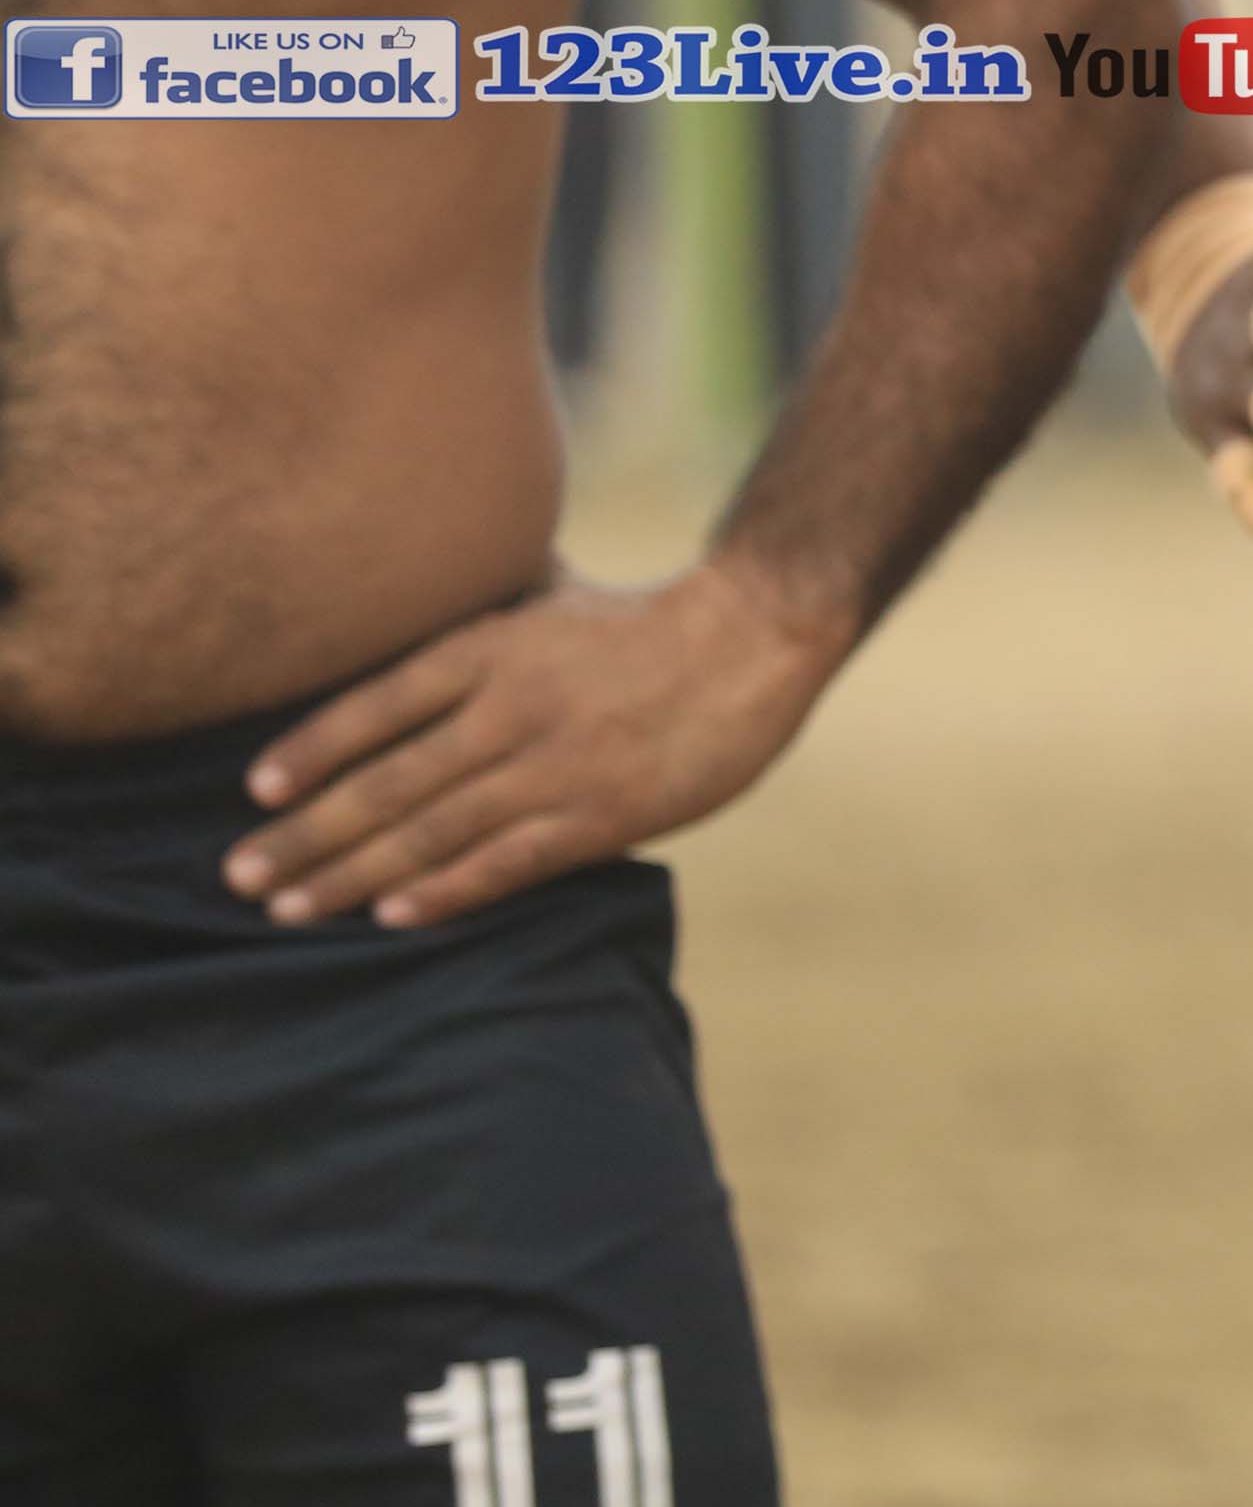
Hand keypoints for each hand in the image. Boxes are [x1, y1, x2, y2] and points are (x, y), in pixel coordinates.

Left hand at [225, 562, 843, 930]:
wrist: (757, 634)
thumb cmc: (647, 617)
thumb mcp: (550, 594)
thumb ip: (479, 611)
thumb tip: (407, 589)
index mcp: (495, 647)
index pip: (377, 705)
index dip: (310, 750)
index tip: (254, 790)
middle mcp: (513, 707)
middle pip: (386, 782)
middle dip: (304, 835)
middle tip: (241, 875)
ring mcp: (557, 765)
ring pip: (432, 832)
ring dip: (351, 876)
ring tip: (290, 908)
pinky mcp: (604, 814)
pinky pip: (506, 863)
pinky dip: (445, 892)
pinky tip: (392, 916)